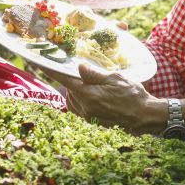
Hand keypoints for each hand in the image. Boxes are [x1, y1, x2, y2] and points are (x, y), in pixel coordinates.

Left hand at [44, 63, 164, 133]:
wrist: (144, 116)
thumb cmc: (133, 95)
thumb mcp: (115, 78)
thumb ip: (94, 74)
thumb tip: (79, 67)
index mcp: (89, 95)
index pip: (64, 80)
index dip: (51, 70)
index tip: (39, 62)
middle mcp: (85, 108)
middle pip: (69, 90)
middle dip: (71, 80)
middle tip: (79, 71)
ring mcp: (89, 116)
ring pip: (72, 100)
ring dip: (76, 91)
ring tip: (90, 84)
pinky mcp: (94, 121)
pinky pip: (79, 109)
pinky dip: (81, 100)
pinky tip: (92, 94)